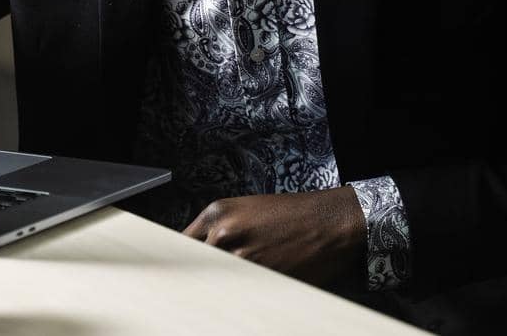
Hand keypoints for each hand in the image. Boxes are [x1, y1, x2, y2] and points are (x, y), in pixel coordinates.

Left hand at [182, 188, 366, 287]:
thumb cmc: (294, 215)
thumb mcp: (247, 210)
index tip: (176, 273)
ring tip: (231, 289)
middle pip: (194, 264)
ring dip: (220, 288)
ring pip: (215, 281)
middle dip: (200, 276)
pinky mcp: (259, 278)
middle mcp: (224, 233)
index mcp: (217, 212)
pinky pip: (239, 292)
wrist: (330, 223)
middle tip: (201, 288)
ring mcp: (240, 257)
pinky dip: (239, 296)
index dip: (180, 261)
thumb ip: (219, 230)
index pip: (180, 242)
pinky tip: (247, 292)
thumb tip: (200, 254)